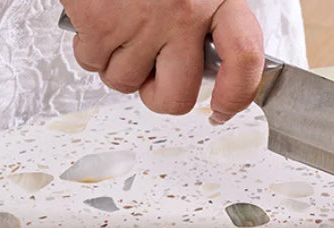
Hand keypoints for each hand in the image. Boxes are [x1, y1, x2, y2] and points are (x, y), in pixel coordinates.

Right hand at [62, 0, 263, 122]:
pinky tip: (97, 19)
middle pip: (178, 96)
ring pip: (127, 82)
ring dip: (117, 66)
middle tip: (150, 77)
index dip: (235, 96)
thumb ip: (208, 17)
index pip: (244, 58)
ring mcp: (142, 20)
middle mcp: (184, 11)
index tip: (222, 110)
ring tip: (118, 30)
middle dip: (158, 96)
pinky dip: (89, 48)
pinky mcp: (100, 21)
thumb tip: (211, 64)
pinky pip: (91, 62)